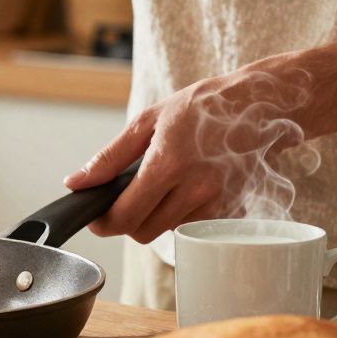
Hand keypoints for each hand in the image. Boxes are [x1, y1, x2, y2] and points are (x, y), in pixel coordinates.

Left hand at [64, 68, 313, 243]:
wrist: (261, 105)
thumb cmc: (203, 107)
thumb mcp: (148, 121)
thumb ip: (109, 157)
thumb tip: (76, 183)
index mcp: (168, 165)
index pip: (124, 217)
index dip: (103, 223)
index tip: (97, 217)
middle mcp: (195, 190)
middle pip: (143, 232)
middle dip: (129, 220)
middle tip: (129, 197)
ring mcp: (219, 203)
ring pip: (169, 231)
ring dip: (158, 217)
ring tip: (166, 185)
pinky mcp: (235, 210)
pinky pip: (196, 227)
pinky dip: (185, 215)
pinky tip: (189, 189)